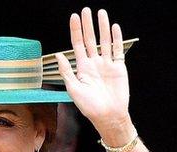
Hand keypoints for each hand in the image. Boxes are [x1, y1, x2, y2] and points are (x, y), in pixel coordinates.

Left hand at [55, 7, 131, 139]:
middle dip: (88, 25)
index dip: (75, 30)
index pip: (78, 44)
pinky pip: (117, 50)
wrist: (109, 116)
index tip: (74, 17)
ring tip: (101, 13)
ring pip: (104, 42)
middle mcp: (94, 64)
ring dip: (103, 28)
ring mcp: (107, 65)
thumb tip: (58, 55)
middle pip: (90, 39)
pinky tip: (114, 28)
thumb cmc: (90, 107)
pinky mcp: (119, 68)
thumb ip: (66, 71)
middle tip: (86, 10)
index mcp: (82, 68)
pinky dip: (116, 39)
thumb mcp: (73, 89)